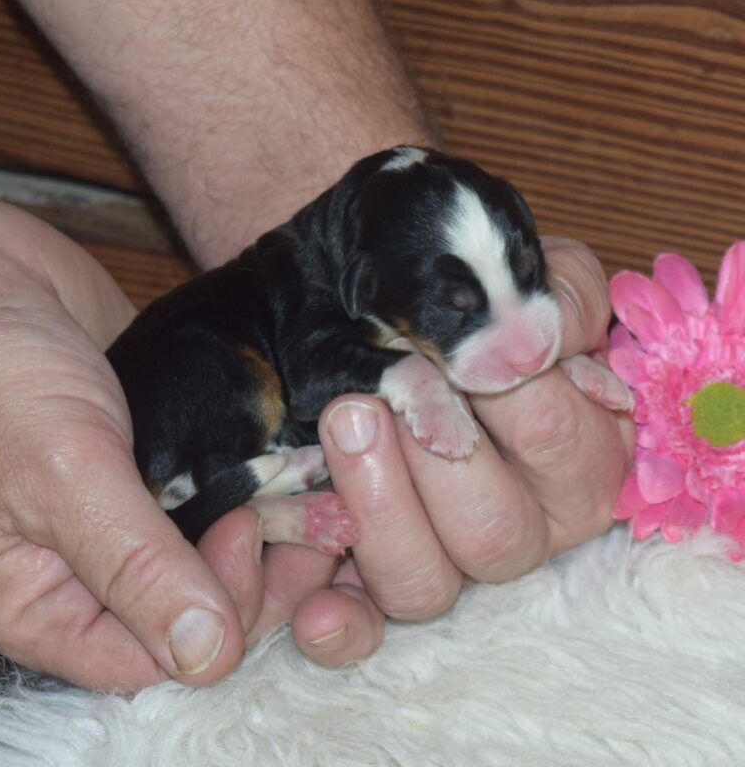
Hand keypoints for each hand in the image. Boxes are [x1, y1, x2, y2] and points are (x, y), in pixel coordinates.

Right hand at [0, 202, 270, 690]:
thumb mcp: (62, 476)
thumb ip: (132, 565)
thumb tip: (206, 655)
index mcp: (39, 597)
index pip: (144, 657)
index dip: (209, 622)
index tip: (246, 540)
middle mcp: (89, 563)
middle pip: (192, 606)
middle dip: (255, 574)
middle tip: (301, 518)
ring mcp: (132, 508)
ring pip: (214, 550)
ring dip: (270, 530)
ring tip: (316, 493)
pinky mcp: (165, 457)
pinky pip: (221, 490)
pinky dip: (261, 484)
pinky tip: (303, 466)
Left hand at [271, 237, 634, 664]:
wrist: (378, 304)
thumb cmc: (458, 292)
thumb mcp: (517, 264)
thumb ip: (552, 287)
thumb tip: (537, 334)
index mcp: (576, 452)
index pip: (564, 440)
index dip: (516, 390)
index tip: (466, 348)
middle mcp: (521, 520)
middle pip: (495, 531)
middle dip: (438, 455)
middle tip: (386, 390)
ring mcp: (447, 557)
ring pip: (426, 583)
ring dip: (379, 509)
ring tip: (345, 424)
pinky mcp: (376, 578)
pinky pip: (367, 627)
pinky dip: (340, 626)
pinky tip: (315, 605)